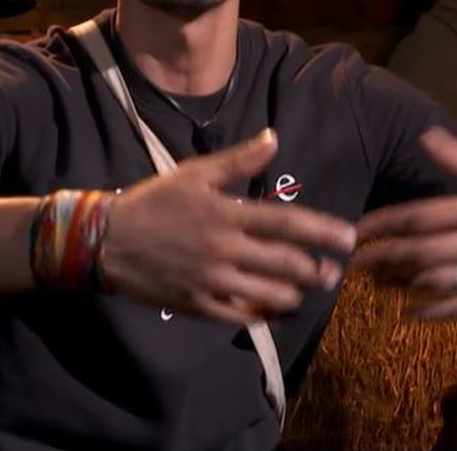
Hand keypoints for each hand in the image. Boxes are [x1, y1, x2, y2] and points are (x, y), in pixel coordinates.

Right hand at [99, 128, 356, 324]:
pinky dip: (262, 313)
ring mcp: (212, 282)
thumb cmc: (155, 202)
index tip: (349, 236)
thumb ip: (239, 160)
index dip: (322, 231)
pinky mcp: (199, 306)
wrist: (106, 241)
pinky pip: (241, 317)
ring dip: (294, 294)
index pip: (286, 223)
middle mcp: (224, 250)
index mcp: (227, 214)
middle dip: (317, 270)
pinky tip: (270, 307)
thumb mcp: (195, 174)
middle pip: (286, 265)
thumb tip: (274, 139)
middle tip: (333, 272)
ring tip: (303, 289)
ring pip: (269, 296)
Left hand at [349, 128, 456, 319]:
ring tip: (374, 283)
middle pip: (424, 250)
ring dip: (403, 283)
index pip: (422, 215)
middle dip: (384, 257)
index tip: (357, 229)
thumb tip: (425, 135)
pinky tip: (409, 311)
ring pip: (441, 279)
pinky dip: (436, 311)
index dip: (385, 223)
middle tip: (352, 262)